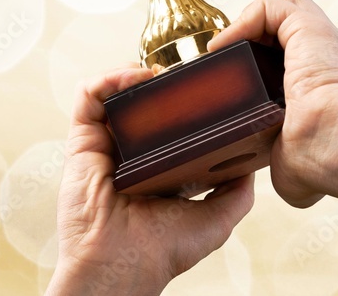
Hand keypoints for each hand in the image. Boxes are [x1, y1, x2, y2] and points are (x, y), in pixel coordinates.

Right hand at [46, 66, 254, 295]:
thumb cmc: (162, 251)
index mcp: (156, 166)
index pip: (165, 122)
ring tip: (157, 72)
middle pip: (139, 101)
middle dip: (158, 80)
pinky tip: (135, 77)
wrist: (120, 265)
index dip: (181, 100)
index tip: (203, 87)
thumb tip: (255, 161)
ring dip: (132, 73)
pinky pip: (88, 97)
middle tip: (182, 73)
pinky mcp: (82, 138)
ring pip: (112, 92)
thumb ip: (236, 192)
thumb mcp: (216, 220)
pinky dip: (108, 79)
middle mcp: (128, 150)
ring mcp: (104, 142)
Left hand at [209, 0, 337, 210]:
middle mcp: (328, 57)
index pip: (293, 58)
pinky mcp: (309, 27)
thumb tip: (290, 181)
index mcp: (327, 85)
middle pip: (285, 28)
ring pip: (283, 6)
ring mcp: (320, 40)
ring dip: (246, 21)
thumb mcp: (296, 163)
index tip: (234, 78)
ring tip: (224, 47)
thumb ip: (286, 161)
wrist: (335, 147)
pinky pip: (272, 5)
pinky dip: (244, 18)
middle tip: (224, 57)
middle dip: (249, 35)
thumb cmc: (325, 161)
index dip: (260, 61)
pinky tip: (226, 44)